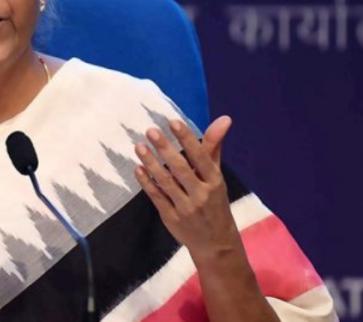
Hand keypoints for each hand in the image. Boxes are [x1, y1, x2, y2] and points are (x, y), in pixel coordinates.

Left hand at [133, 116, 239, 261]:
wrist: (215, 243)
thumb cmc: (214, 202)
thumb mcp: (217, 175)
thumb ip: (214, 147)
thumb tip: (224, 118)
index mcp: (215, 181)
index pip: (201, 157)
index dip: (187, 139)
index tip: (173, 122)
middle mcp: (201, 194)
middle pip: (181, 169)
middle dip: (165, 149)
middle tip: (150, 130)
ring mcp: (185, 208)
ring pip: (166, 183)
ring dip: (151, 164)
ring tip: (139, 146)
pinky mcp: (171, 218)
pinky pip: (157, 197)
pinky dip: (147, 183)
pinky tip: (138, 168)